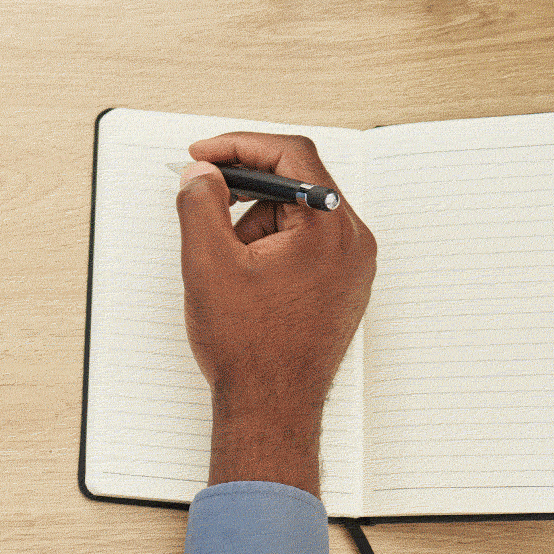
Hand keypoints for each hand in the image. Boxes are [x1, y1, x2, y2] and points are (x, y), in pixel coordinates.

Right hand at [175, 132, 375, 494]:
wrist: (271, 407)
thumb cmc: (249, 347)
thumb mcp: (207, 263)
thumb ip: (199, 204)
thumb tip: (201, 174)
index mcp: (327, 227)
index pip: (290, 155)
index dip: (238, 146)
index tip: (203, 156)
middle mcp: (352, 241)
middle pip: (298, 182)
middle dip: (243, 187)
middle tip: (203, 195)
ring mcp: (353, 265)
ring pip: (300, 212)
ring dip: (256, 220)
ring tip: (227, 263)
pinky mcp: (344, 284)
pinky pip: (308, 241)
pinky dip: (272, 243)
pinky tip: (246, 277)